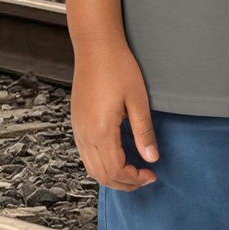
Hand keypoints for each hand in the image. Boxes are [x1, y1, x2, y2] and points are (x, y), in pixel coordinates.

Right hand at [70, 40, 159, 190]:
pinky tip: (116, 155)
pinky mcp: (76, 122)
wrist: (96, 46)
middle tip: (144, 178)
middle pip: (102, 175)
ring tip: (132, 170)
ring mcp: (78, 129)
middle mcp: (85, 134)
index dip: (135, 178)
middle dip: (124, 183)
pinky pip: (86, 154)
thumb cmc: (118, 67)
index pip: (117, 170)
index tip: (152, 174)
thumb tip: (152, 158)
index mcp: (101, 130)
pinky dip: (101, 164)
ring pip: (91, 168)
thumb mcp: (138, 99)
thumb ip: (143, 132)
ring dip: (111, 176)